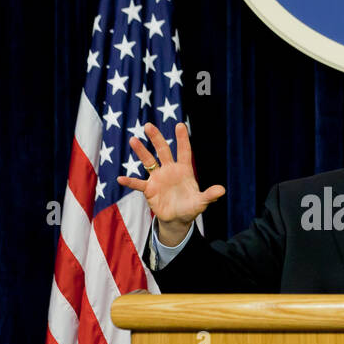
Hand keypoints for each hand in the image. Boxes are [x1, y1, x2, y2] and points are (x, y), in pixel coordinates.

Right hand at [117, 122, 224, 243]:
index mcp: (184, 170)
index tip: (180, 125)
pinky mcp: (149, 189)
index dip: (182, 139)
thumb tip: (222, 190)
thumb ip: (209, 195)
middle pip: (162, 150)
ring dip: (141, 151)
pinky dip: (130, 182)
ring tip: (133, 140)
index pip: (184, 151)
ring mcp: (158, 178)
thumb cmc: (191, 207)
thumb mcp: (201, 202)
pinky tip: (120, 178)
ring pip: (148, 161)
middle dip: (156, 138)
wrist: (177, 218)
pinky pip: (138, 184)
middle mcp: (170, 170)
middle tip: (148, 125)